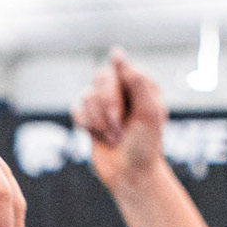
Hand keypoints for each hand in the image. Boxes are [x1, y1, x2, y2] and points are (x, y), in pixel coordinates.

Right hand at [73, 49, 167, 192]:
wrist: (131, 175)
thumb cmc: (146, 145)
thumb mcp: (149, 111)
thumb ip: (135, 80)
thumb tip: (115, 52)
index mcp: (141, 84)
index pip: (120, 68)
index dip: (119, 89)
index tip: (125, 110)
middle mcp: (122, 90)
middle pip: (100, 77)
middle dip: (107, 106)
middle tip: (118, 128)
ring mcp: (104, 104)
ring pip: (87, 95)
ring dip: (99, 121)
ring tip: (113, 137)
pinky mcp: (89, 119)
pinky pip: (76, 110)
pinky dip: (87, 125)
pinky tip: (99, 137)